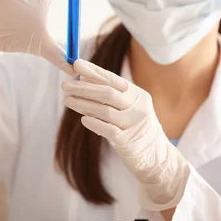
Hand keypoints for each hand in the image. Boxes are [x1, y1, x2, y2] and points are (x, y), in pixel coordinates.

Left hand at [61, 59, 189, 210]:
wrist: (155, 156)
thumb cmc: (135, 127)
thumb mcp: (128, 107)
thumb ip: (109, 94)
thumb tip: (82, 78)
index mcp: (137, 94)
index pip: (112, 79)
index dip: (94, 71)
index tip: (76, 64)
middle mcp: (138, 107)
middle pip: (107, 93)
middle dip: (83, 88)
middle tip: (65, 85)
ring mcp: (134, 124)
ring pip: (105, 111)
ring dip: (83, 105)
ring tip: (67, 101)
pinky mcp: (129, 141)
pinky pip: (109, 130)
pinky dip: (94, 123)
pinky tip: (83, 120)